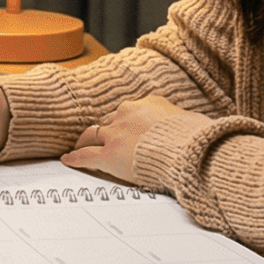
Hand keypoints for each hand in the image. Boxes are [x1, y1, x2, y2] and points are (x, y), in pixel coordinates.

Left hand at [59, 95, 188, 185]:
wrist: (188, 151)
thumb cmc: (195, 139)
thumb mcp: (192, 121)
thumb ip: (183, 123)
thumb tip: (194, 127)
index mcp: (148, 103)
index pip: (131, 111)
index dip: (126, 122)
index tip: (127, 127)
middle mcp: (127, 114)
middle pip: (109, 120)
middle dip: (105, 129)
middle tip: (100, 137)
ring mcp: (116, 134)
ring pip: (93, 134)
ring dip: (85, 141)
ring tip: (79, 146)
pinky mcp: (109, 154)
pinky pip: (86, 155)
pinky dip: (75, 158)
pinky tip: (68, 160)